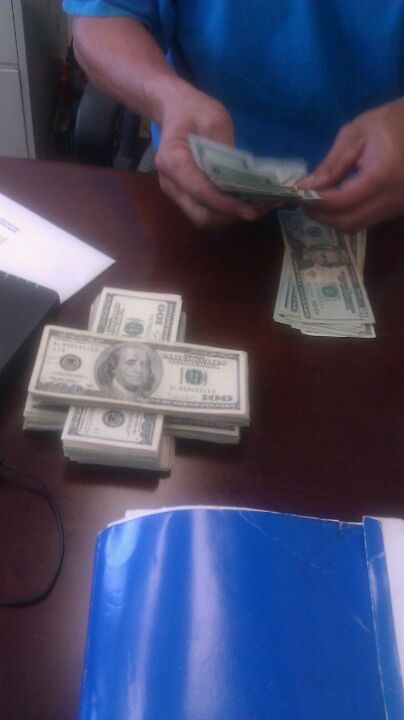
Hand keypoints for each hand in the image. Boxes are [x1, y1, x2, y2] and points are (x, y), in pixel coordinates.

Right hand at [155, 84, 279, 226]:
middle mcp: (170, 184)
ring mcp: (176, 192)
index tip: (251, 210)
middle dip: (232, 216)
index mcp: (172, 162)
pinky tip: (247, 202)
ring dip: (231, 217)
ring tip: (259, 206)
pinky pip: (205, 211)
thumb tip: (243, 177)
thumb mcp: (214, 119)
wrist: (174, 110)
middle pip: (202, 215)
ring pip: (204, 218)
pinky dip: (226, 212)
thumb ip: (226, 148)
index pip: (201, 193)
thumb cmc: (193, 111)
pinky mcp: (185, 196)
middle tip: (262, 208)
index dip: (227, 205)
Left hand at [297, 98, 403, 231]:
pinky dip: (348, 214)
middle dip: (322, 215)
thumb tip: (304, 187)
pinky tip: (339, 198)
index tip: (299, 193)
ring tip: (319, 199)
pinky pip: (367, 220)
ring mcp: (397, 208)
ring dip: (334, 217)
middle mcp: (393, 199)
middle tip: (305, 201)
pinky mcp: (397, 210)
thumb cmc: (390, 122)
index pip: (342, 202)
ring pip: (357, 225)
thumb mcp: (356, 135)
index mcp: (383, 176)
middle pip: (348, 222)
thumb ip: (331, 165)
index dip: (316, 201)